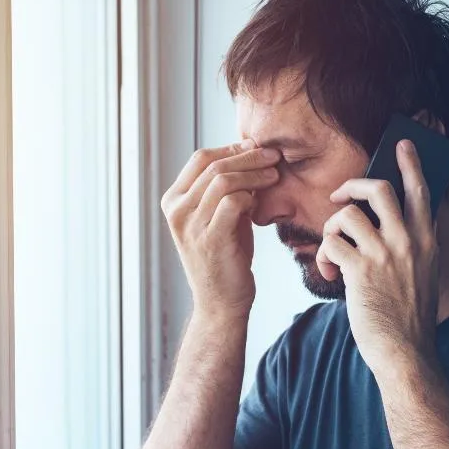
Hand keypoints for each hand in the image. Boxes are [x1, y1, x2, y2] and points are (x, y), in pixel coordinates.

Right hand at [161, 139, 280, 318]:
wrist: (220, 301)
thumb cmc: (224, 255)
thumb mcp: (217, 215)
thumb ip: (223, 188)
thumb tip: (247, 152)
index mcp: (173, 200)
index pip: (200, 158)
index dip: (231, 148)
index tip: (256, 147)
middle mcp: (177, 211)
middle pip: (213, 165)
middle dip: (248, 156)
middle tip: (273, 155)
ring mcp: (190, 225)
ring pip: (223, 180)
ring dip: (254, 173)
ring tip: (275, 174)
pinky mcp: (210, 239)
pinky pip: (233, 202)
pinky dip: (251, 196)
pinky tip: (262, 201)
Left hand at [316, 140, 439, 373]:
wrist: (405, 352)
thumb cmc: (408, 316)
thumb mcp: (423, 273)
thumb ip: (412, 245)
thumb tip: (394, 221)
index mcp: (427, 240)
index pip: (421, 191)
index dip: (410, 164)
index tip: (402, 144)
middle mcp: (409, 241)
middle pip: (379, 189)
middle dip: (353, 185)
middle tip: (340, 196)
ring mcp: (385, 254)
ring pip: (347, 215)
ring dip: (331, 229)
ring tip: (332, 250)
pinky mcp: (360, 270)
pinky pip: (330, 244)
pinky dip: (323, 257)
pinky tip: (329, 273)